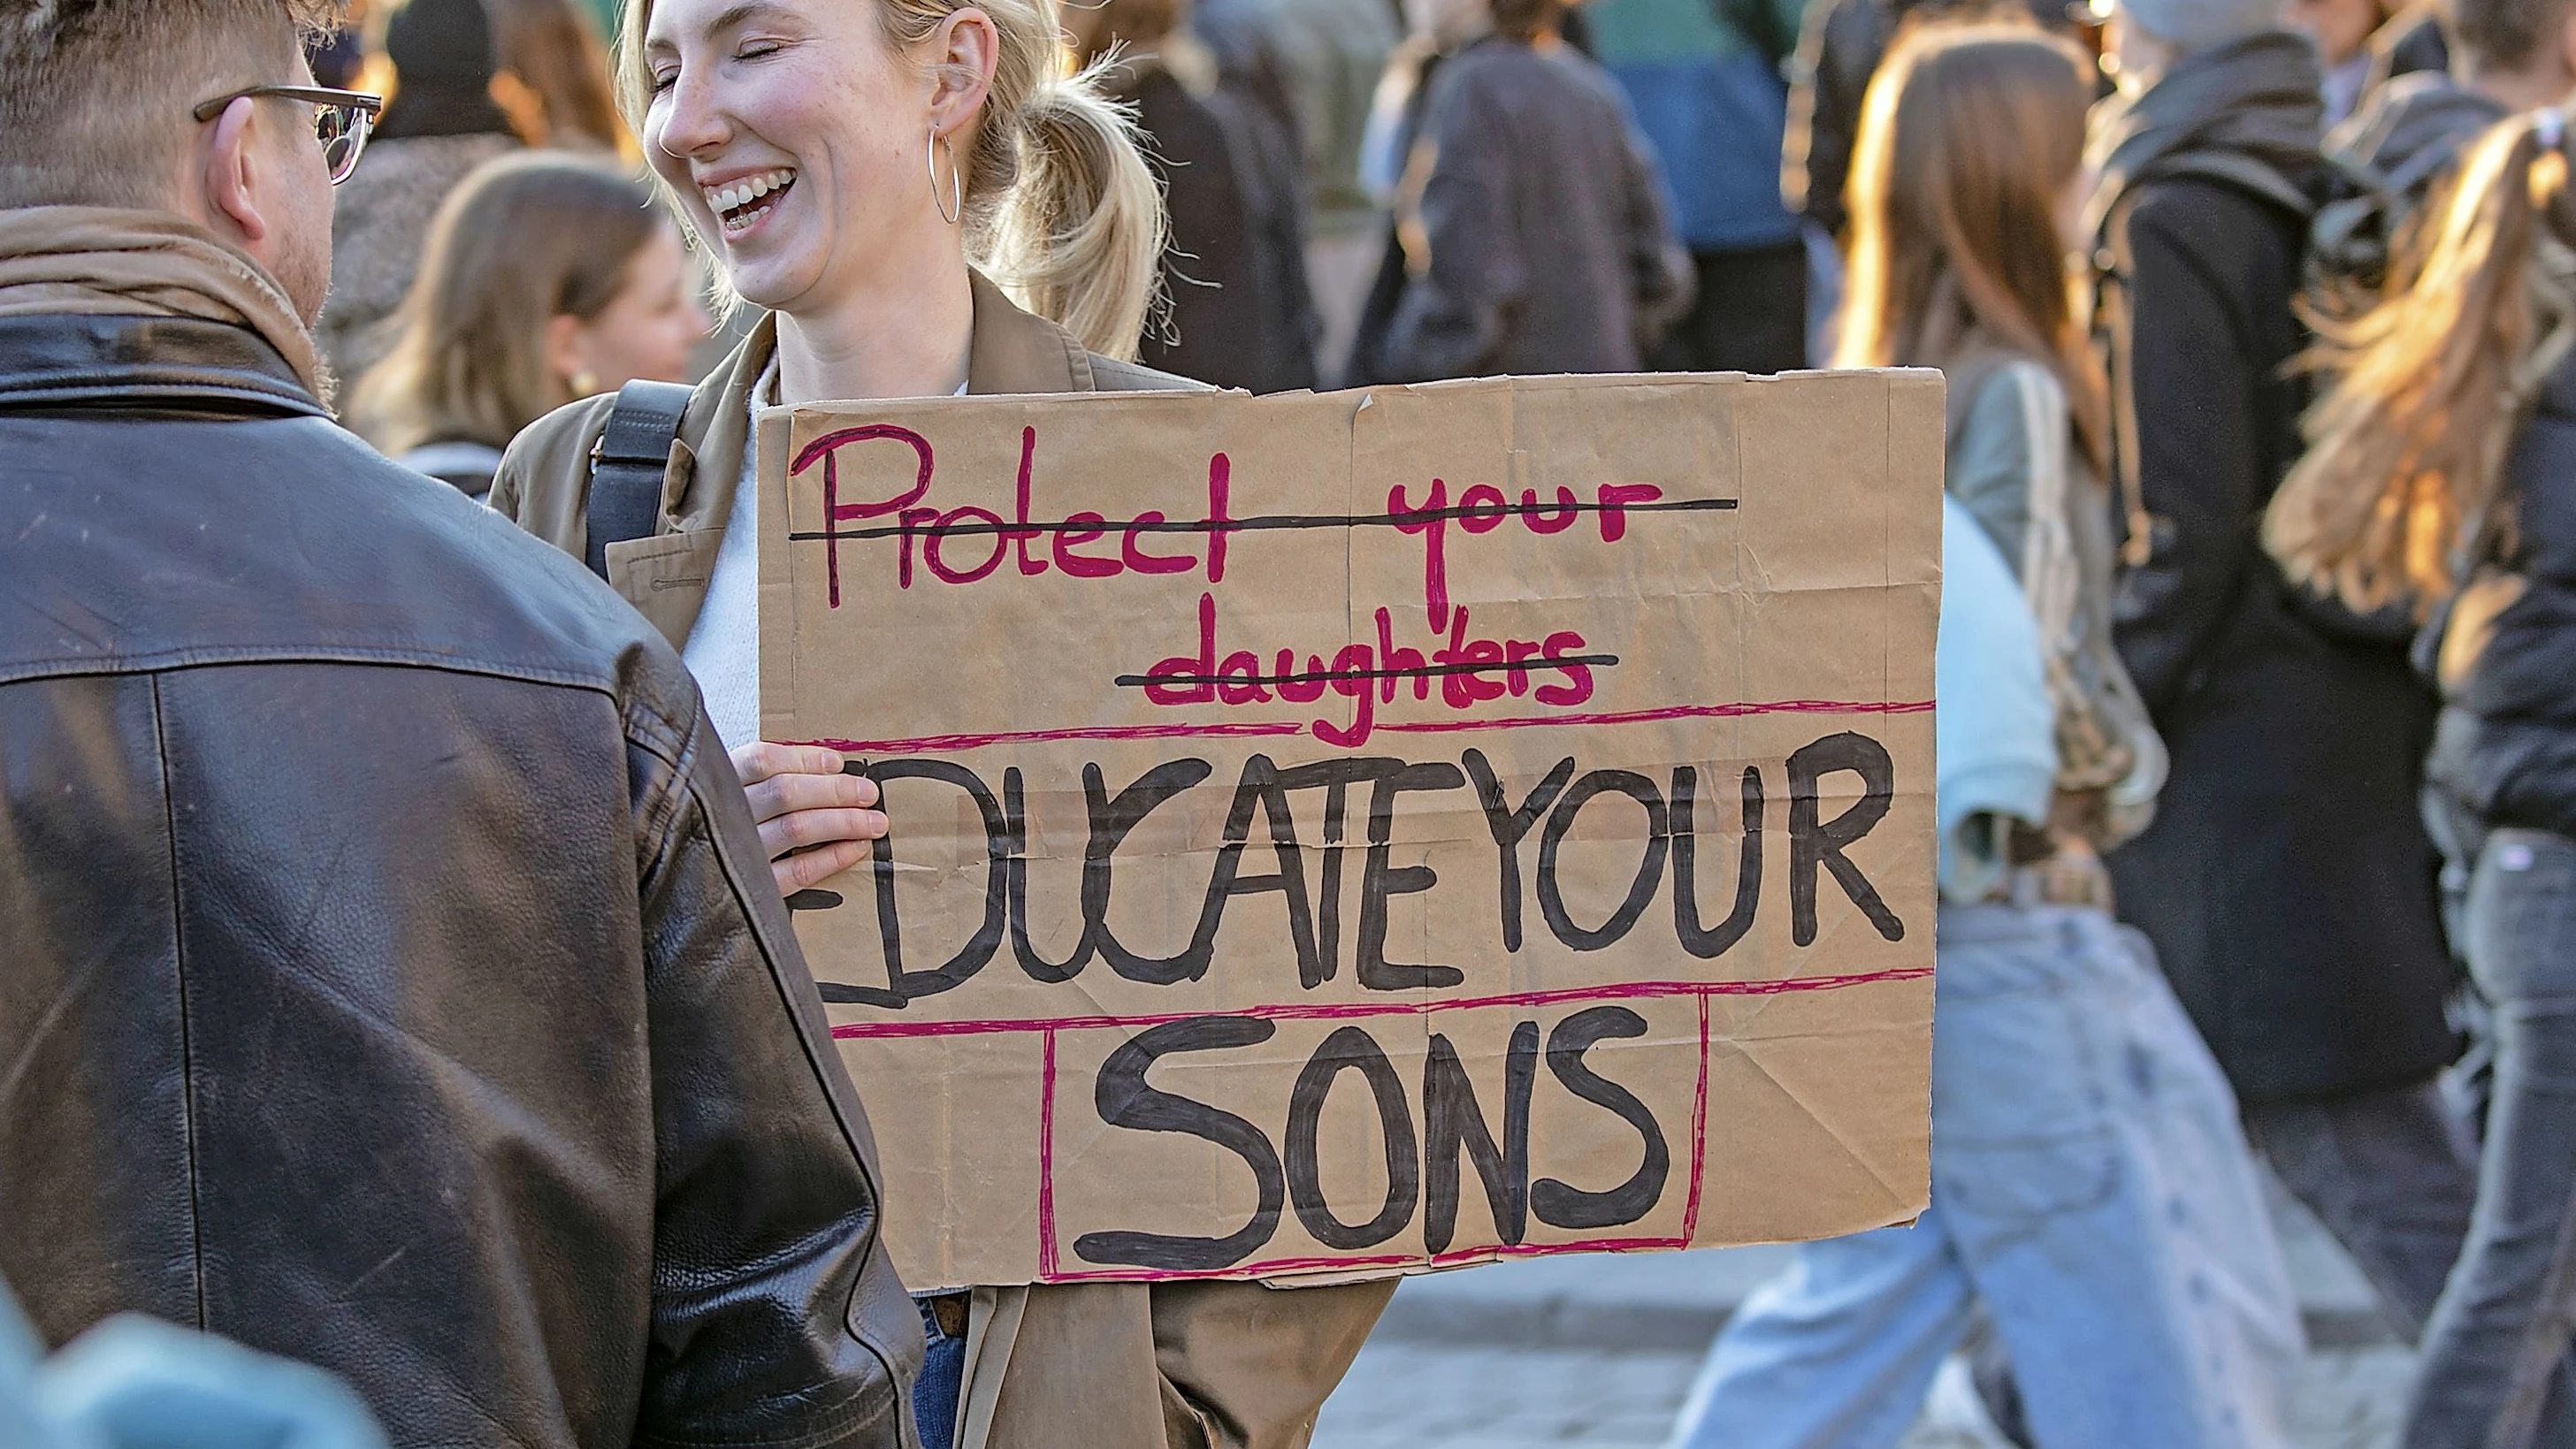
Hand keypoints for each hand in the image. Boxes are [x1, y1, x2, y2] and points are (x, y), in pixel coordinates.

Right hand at [731, 742, 887, 896]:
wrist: (690, 892)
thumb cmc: (722, 829)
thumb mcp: (731, 795)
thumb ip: (766, 779)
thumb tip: (832, 768)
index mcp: (716, 783)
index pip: (762, 761)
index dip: (805, 759)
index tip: (838, 763)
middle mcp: (723, 816)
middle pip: (785, 792)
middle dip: (835, 790)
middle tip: (869, 792)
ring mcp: (737, 854)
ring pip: (797, 829)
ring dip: (844, 822)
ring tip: (875, 822)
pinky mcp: (754, 888)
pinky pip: (799, 871)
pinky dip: (832, 857)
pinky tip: (856, 848)